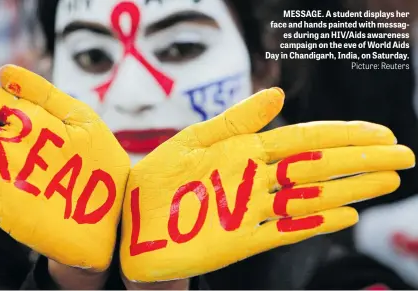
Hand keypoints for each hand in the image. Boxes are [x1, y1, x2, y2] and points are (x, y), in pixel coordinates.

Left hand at [120, 88, 415, 281]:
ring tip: (387, 181)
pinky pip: (284, 230)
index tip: (380, 134)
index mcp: (245, 152)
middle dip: (360, 161)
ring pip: (309, 197)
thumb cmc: (158, 178)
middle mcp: (255, 180)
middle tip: (403, 158)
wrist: (130, 220)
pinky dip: (315, 223)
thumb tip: (279, 94)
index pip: (303, 139)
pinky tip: (346, 215)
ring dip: (349, 189)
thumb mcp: (194, 139)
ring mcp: (251, 209)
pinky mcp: (240, 238)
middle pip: (316, 168)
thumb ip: (236, 121)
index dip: (342, 135)